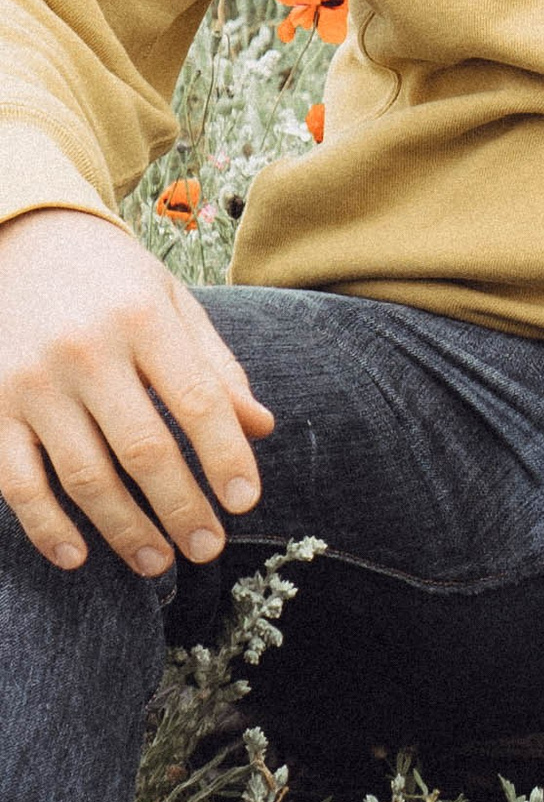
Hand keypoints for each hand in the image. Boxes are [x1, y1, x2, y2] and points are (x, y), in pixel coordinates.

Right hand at [0, 208, 272, 576]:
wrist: (22, 239)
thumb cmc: (112, 278)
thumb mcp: (173, 302)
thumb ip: (217, 367)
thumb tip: (260, 428)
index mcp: (143, 319)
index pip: (198, 402)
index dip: (226, 458)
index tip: (245, 502)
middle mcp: (86, 351)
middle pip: (144, 448)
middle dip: (181, 507)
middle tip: (207, 547)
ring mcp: (32, 382)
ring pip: (84, 475)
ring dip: (124, 530)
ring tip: (158, 562)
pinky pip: (17, 481)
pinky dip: (46, 526)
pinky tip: (77, 556)